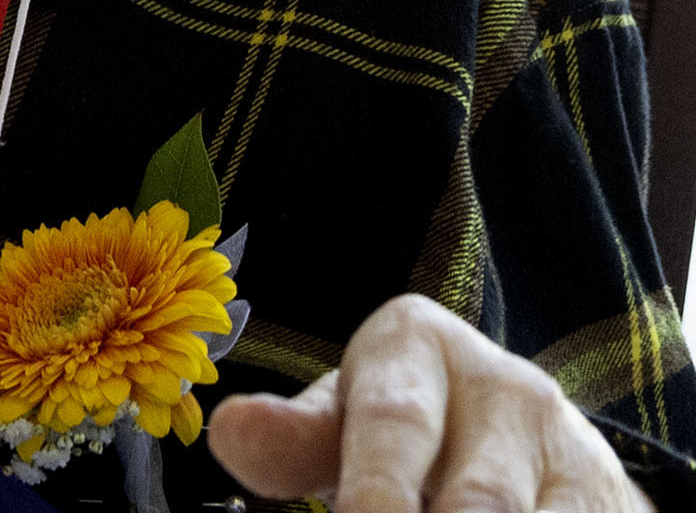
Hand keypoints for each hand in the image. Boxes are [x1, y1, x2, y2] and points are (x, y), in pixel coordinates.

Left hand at [209, 292, 652, 510]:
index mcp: (415, 343)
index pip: (393, 421)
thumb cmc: (404, 429)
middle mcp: (506, 385)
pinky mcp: (610, 502)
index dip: (376, 488)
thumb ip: (294, 437)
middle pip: (474, 495)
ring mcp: (571, 447)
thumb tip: (230, 429)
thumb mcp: (345, 421)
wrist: (527, 441)